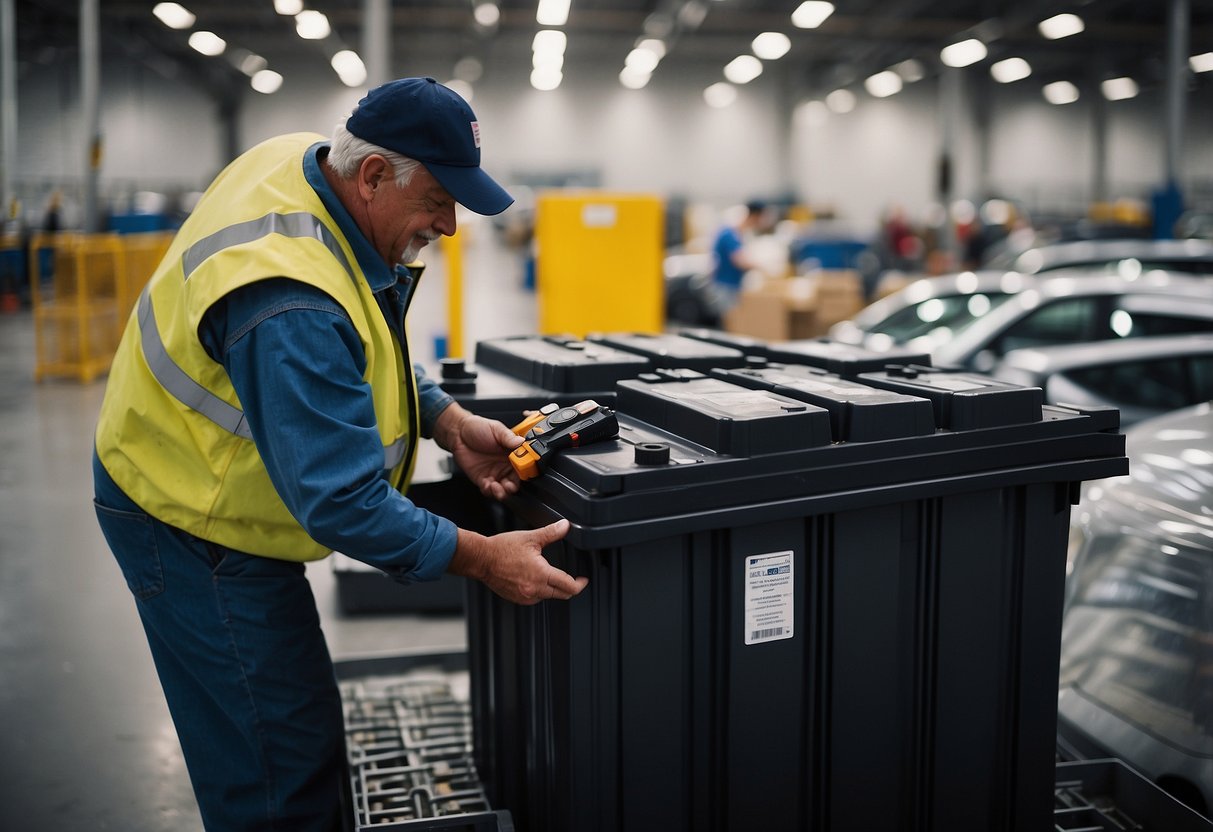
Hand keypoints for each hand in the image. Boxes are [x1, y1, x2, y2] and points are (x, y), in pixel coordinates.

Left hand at [434, 403, 522, 499]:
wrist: (458, 432)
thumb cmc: (478, 428)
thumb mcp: (496, 429)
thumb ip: (509, 437)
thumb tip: (522, 442)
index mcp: (512, 453)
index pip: (524, 466)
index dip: (525, 472)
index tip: (523, 472)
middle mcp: (505, 466)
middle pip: (516, 482)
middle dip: (515, 486)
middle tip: (511, 485)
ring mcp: (494, 474)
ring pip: (504, 490)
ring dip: (504, 493)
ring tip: (500, 488)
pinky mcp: (482, 480)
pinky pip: (489, 491)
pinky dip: (491, 492)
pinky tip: (490, 486)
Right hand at [449, 520, 587, 604]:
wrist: (481, 559)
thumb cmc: (502, 548)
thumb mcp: (530, 538)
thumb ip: (551, 533)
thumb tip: (565, 526)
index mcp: (541, 574)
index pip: (569, 586)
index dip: (580, 583)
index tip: (583, 579)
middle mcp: (534, 589)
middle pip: (562, 595)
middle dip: (570, 588)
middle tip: (574, 580)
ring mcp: (525, 597)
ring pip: (548, 597)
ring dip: (553, 589)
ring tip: (552, 577)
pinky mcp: (517, 599)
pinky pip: (535, 599)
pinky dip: (540, 591)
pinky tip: (536, 580)